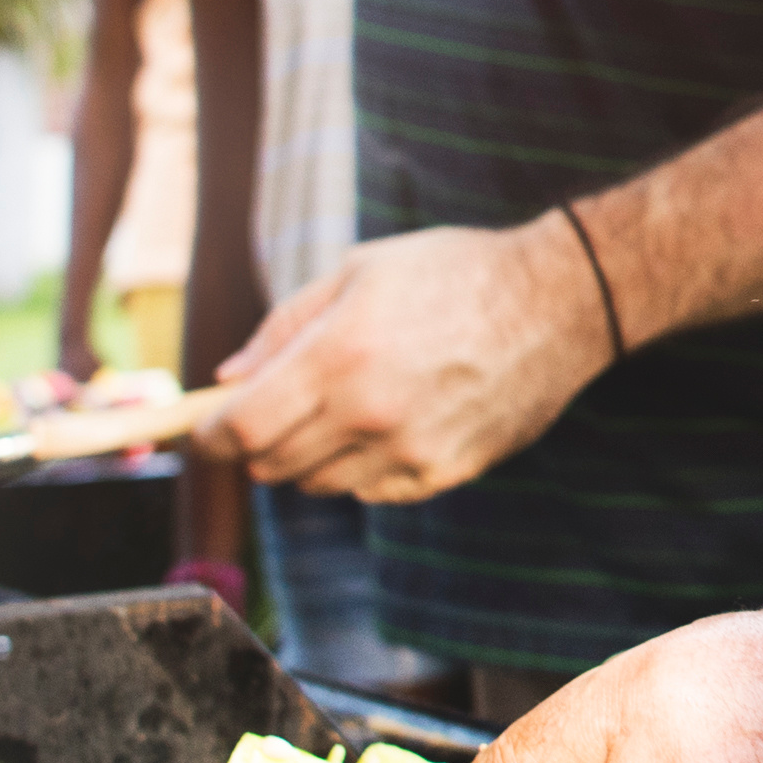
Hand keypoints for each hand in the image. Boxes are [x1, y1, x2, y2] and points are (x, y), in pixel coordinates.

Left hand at [202, 221, 600, 505]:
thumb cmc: (454, 273)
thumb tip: (228, 377)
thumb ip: (285, 327)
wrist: (557, 301)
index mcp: (341, 355)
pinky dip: (361, 466)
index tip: (205, 429)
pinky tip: (389, 421)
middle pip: (273, 465)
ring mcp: (410, 450)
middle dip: (257, 443)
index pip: (244, 429)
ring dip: (310, 454)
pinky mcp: (444, 473)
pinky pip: (371, 490)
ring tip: (344, 405)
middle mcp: (371, 413)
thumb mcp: (360, 271)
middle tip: (272, 409)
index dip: (210, 436)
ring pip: (319, 484)